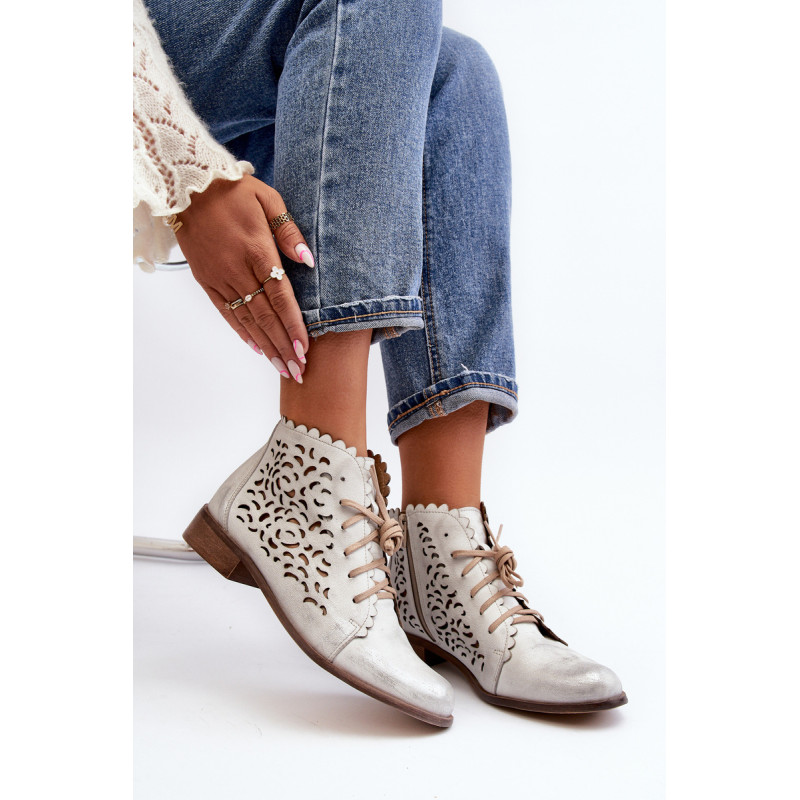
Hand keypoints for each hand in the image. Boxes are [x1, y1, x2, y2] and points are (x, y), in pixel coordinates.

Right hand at [173, 175, 314, 381]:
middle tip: (298, 372)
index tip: (305, 350)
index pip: (280, 297)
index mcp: (257, 251)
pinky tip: (256, 347)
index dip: (293, 325)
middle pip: (265, 316)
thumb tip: (309, 261)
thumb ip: (289, 232)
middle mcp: (238, 269)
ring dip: (266, 346)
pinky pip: (225, 311)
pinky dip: (241, 331)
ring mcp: (220, 277)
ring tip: (282, 368)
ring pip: (246, 319)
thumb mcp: (268, 200)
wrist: (186, 186)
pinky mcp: (205, 280)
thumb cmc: (234, 191)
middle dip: (283, 346)